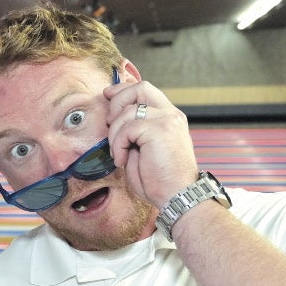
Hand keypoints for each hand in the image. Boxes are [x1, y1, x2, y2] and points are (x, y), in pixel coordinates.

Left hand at [102, 76, 197, 208]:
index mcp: (168, 118)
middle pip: (139, 88)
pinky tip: (122, 160)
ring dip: (114, 134)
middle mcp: (170, 115)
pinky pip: (127, 129)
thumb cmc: (159, 181)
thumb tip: (112, 120)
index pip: (145, 90)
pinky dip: (118, 145)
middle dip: (117, 102)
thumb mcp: (141, 151)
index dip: (123, 90)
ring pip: (128, 111)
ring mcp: (167, 120)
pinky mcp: (160, 130)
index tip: (107, 95)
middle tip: (109, 125)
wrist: (177, 196)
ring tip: (117, 153)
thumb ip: (132, 132)